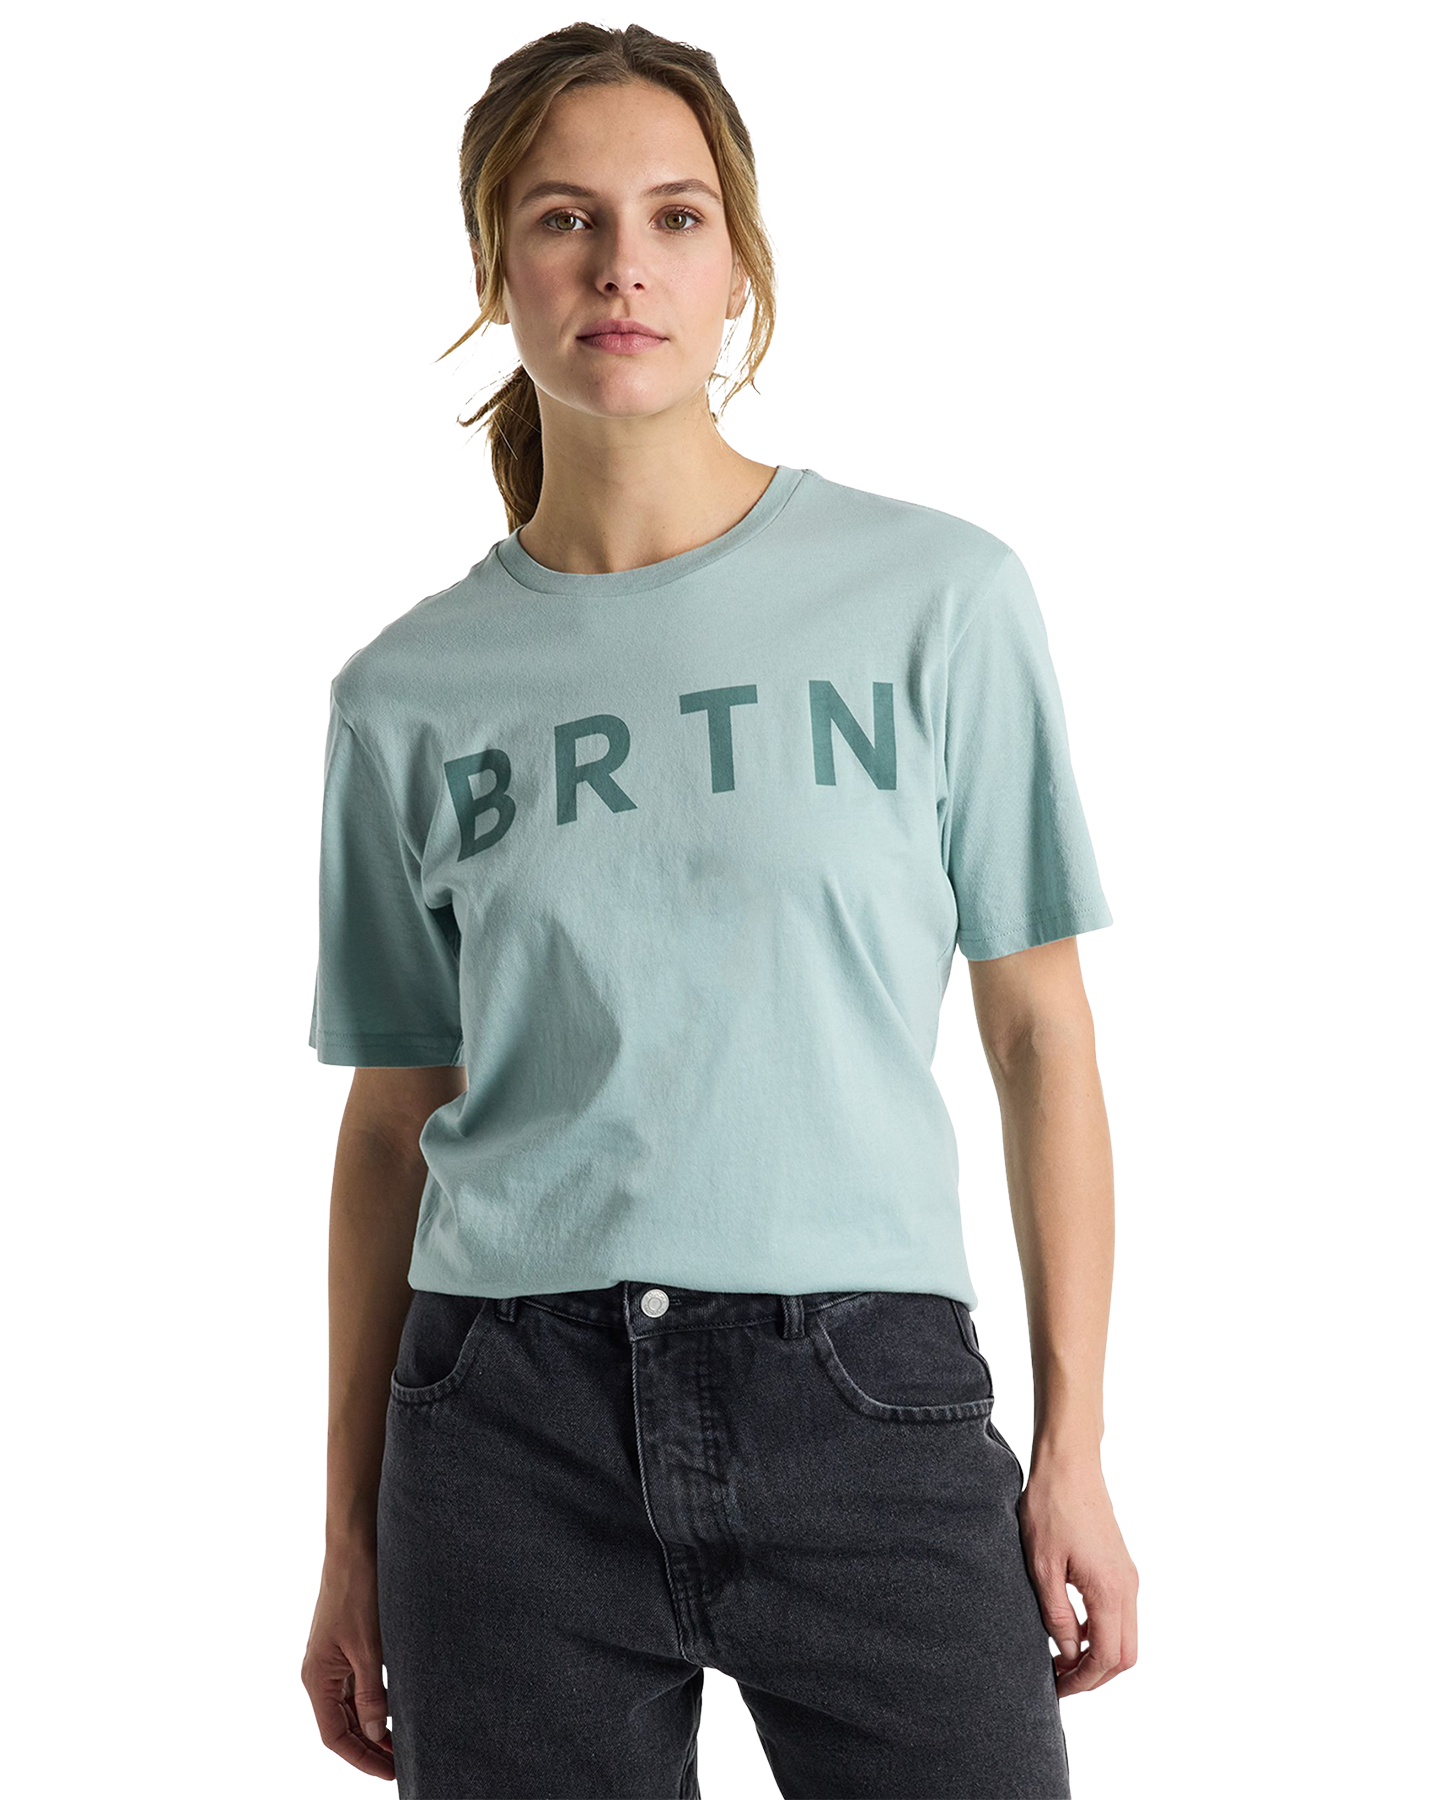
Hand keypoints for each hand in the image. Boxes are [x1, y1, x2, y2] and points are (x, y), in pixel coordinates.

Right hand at [300, 1542, 395, 1778]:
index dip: (361, 1757)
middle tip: (402, 1762)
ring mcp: (333, 1659)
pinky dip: (375, 1701)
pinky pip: (358, 1684)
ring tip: (403, 1741)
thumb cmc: (359, 1591)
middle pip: (342, 1724)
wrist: (356, 1545)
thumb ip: (373, 1693)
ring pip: (351, 1706)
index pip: (335, 1735)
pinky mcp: (346, 1645)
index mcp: (317, 1677)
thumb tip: (377, 1735)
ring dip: (374, 1725)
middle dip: (370, 1746)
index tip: (390, 1771)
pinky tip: (396, 1708)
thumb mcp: (369, 1646)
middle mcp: (321, 1673)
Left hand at [1017, 1444, 1138, 1699]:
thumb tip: (1068, 1653)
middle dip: (1095, 1676)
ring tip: (1063, 1660)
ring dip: (1099, 1656)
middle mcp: (1127, 1588)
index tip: (1055, 1687)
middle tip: (1059, 1680)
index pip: (1106, 1657)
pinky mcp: (1121, 1568)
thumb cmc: (1051, 1508)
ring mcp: (1128, 1578)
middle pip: (1124, 1655)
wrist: (1069, 1465)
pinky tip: (1073, 1630)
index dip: (1083, 1680)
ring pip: (1126, 1637)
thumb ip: (1057, 1615)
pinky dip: (1102, 1634)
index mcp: (1109, 1591)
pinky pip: (1121, 1616)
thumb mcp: (1042, 1565)